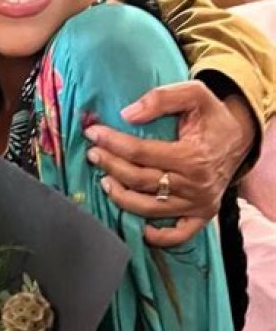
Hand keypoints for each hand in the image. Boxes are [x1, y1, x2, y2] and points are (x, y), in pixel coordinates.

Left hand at [84, 81, 254, 246]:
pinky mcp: (201, 215)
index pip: (141, 153)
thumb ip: (162, 98)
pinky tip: (141, 228)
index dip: (113, 143)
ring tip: (103, 180)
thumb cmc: (211, 117)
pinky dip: (159, 236)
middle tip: (93, 153)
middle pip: (140, 180)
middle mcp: (196, 184)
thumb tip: (127, 114)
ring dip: (121, 197)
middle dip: (111, 166)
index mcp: (193, 156)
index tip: (93, 133)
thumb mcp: (194, 94)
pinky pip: (179, 234)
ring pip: (149, 207)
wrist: (238, 139)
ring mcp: (198, 203)